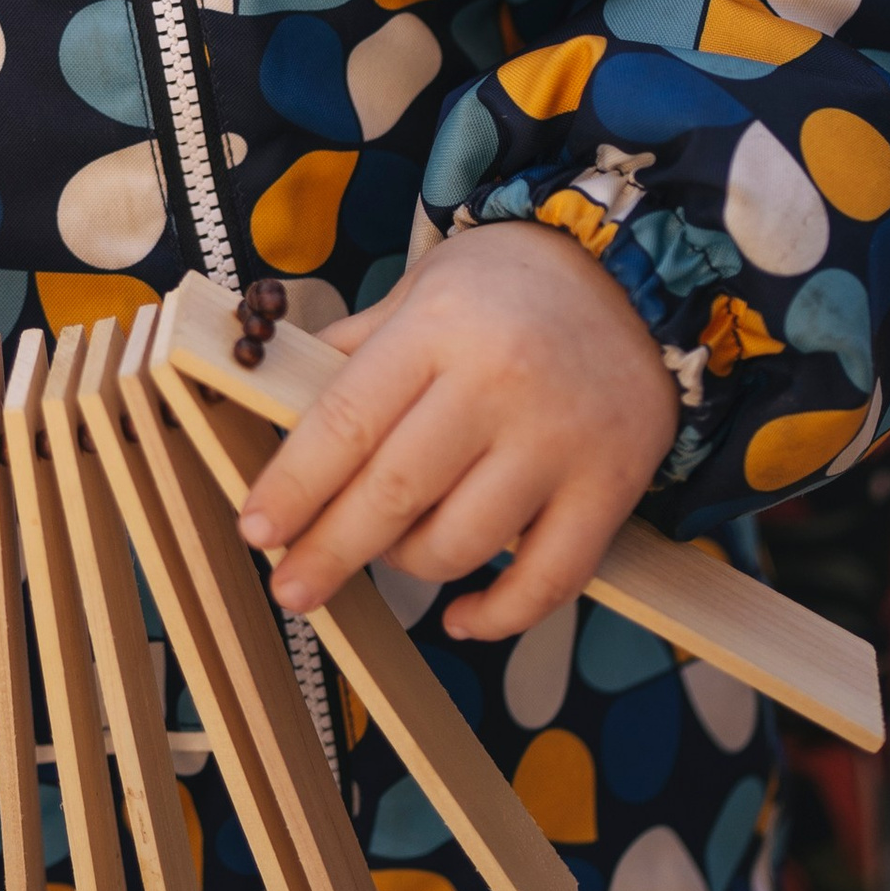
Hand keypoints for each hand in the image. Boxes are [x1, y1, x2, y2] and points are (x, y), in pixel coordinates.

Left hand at [234, 223, 676, 642]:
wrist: (630, 275)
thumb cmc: (505, 284)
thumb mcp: (419, 289)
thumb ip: (354, 352)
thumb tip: (277, 408)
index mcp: (438, 331)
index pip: (348, 422)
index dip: (295, 485)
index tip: (259, 529)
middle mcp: (499, 385)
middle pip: (396, 493)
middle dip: (331, 549)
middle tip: (292, 586)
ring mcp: (560, 442)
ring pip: (463, 544)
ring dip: (410, 565)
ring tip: (392, 550)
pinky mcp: (613, 486)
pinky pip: (549, 580)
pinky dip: (497, 615)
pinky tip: (459, 615)